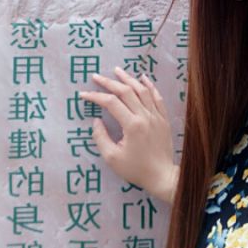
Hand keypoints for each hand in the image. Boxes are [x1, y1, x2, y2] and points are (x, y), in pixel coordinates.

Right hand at [79, 67, 177, 203]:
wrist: (161, 176)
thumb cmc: (135, 169)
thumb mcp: (112, 158)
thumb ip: (101, 137)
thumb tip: (96, 120)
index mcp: (132, 125)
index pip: (111, 103)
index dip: (95, 96)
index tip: (83, 94)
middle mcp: (145, 116)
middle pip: (126, 92)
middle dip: (109, 82)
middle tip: (97, 76)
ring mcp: (156, 116)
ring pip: (142, 91)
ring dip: (129, 79)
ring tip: (117, 71)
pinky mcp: (163, 119)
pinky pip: (157, 97)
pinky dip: (150, 86)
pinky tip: (143, 78)